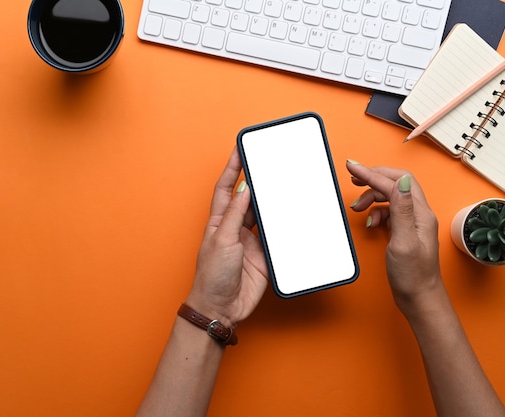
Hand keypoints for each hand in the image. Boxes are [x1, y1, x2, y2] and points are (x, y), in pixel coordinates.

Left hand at [186, 148, 267, 327]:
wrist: (221, 308)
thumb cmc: (212, 276)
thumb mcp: (222, 240)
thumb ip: (235, 215)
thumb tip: (244, 189)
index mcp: (219, 222)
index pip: (226, 189)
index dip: (232, 169)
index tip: (240, 150)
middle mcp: (234, 230)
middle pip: (248, 200)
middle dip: (257, 183)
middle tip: (270, 165)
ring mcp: (250, 243)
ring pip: (263, 217)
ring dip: (272, 204)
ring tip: (284, 188)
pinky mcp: (264, 257)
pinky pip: (276, 238)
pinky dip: (284, 229)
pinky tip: (292, 219)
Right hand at [345, 161, 441, 314]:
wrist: (419, 298)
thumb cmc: (413, 275)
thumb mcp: (404, 241)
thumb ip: (401, 210)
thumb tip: (401, 181)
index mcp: (420, 214)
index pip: (394, 183)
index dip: (372, 173)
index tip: (352, 168)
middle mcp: (419, 214)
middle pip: (395, 183)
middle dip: (373, 178)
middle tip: (353, 178)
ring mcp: (412, 222)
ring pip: (390, 197)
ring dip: (372, 197)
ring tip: (358, 207)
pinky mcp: (404, 231)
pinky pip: (388, 211)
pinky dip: (376, 212)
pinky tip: (370, 222)